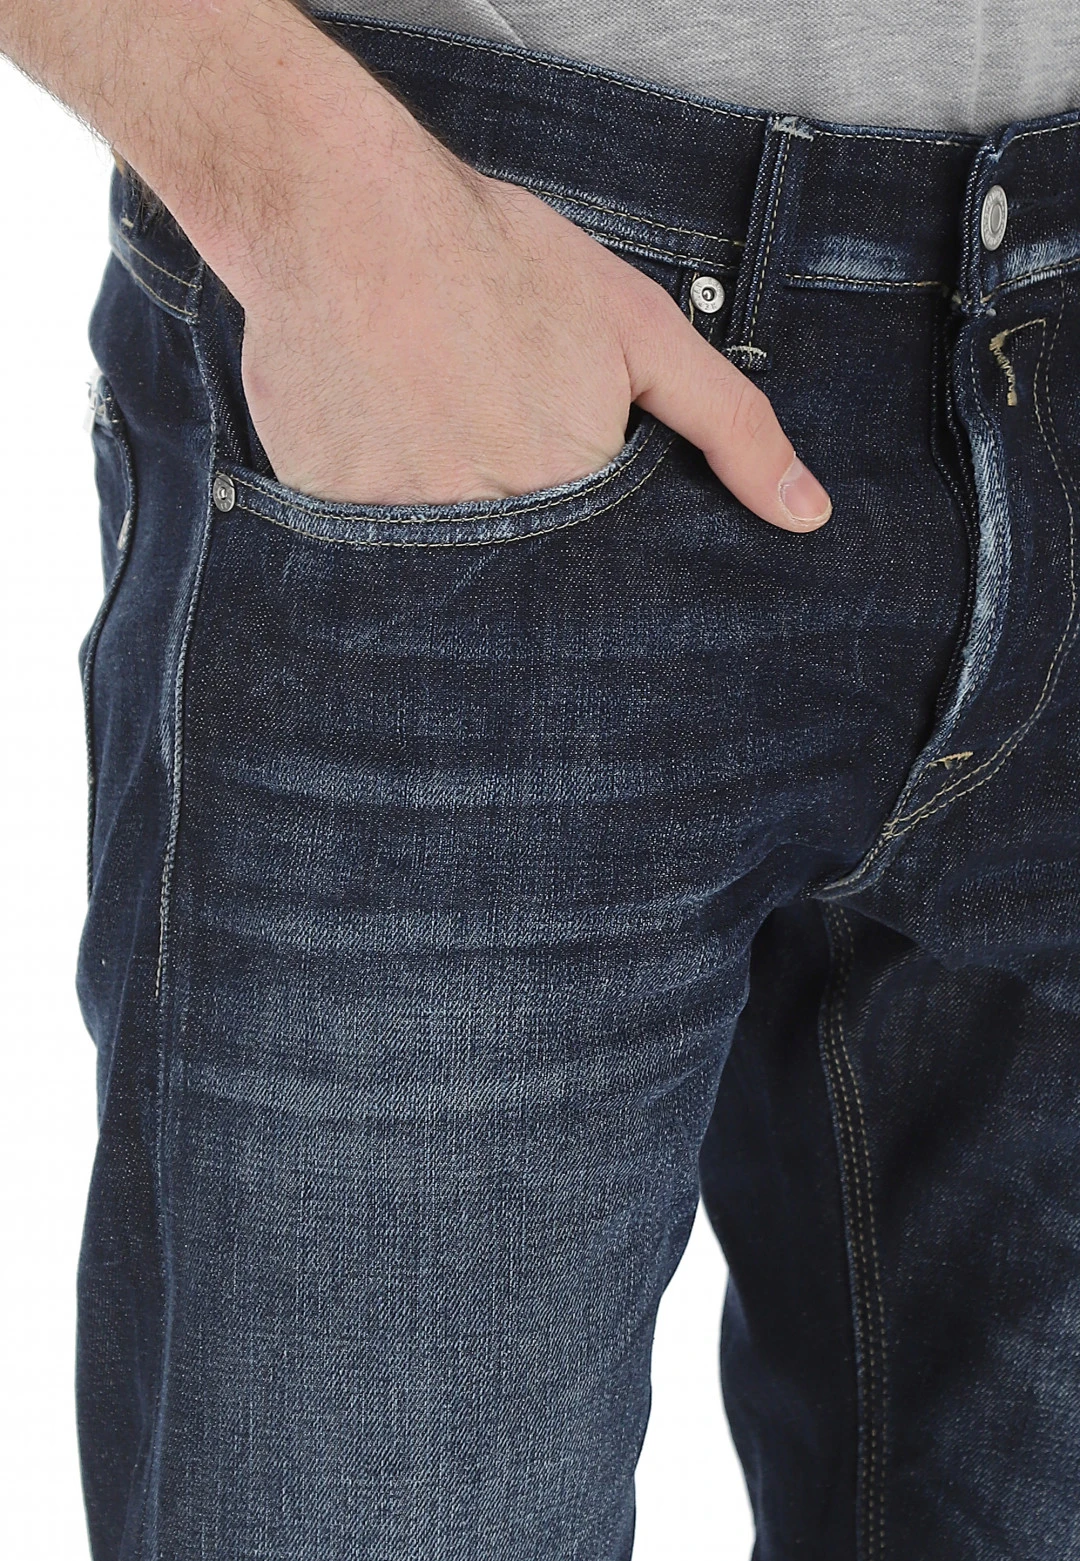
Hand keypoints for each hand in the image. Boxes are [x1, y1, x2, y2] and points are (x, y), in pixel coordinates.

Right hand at [239, 117, 831, 530]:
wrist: (341, 209)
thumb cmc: (501, 259)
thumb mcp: (642, 332)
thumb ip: (731, 426)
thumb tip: (808, 515)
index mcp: (570, 497)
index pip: (601, 575)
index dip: (591, 540)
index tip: (560, 477)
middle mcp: (485, 531)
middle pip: (520, 582)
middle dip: (520, 534)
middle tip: (489, 436)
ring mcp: (399, 528)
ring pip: (445, 568)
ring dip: (448, 516)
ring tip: (436, 429)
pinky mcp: (329, 517)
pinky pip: (369, 544)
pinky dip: (380, 502)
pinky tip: (381, 432)